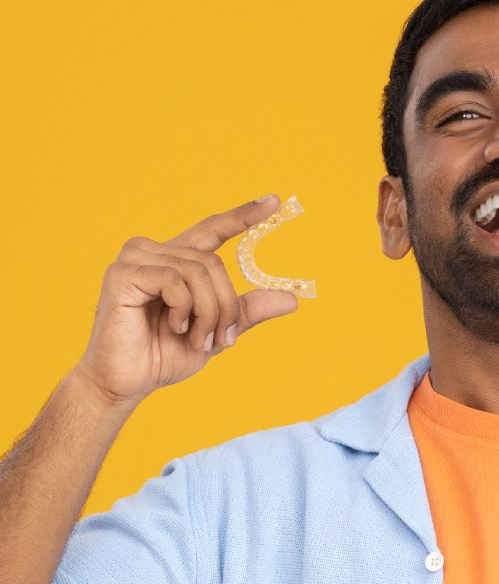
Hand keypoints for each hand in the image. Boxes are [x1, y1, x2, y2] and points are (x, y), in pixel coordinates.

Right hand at [73, 194, 297, 405]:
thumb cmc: (164, 354)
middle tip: (220, 339)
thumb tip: (292, 299)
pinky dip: (184, 310)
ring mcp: (135, 259)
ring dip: (208, 312)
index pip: (213, 230)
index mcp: (176, 260)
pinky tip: (173, 327)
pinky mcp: (122, 274)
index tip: (276, 201)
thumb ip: (246, 311)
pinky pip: (174, 281)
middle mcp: (154, 251)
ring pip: (199, 271)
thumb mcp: (217, 331)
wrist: (127, 382)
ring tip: (197, 339)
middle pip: (214, 262)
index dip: (243, 216)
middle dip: (225, 306)